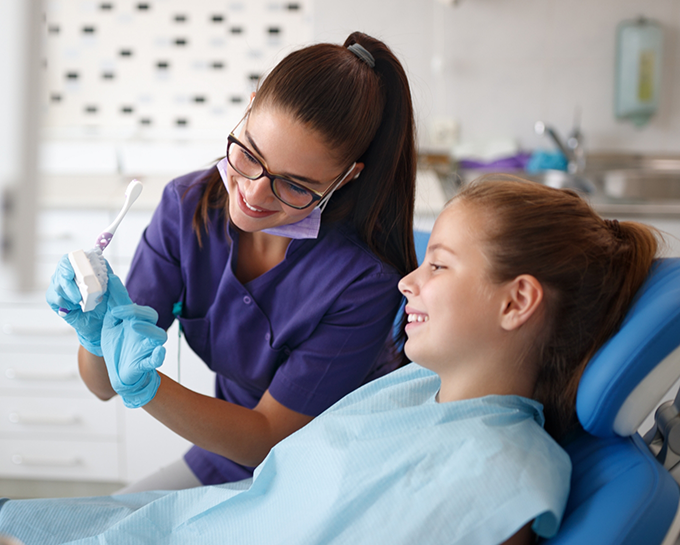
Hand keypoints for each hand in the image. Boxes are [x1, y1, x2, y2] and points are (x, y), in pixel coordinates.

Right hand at [45, 254, 110, 355]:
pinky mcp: (54, 298)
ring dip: (69, 294)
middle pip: (61, 271)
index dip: (69, 263)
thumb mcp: (111, 288)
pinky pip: (54, 297)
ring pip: (57, 284)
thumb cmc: (106, 304)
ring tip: (80, 302)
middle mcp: (69, 275)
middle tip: (78, 296)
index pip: (70, 259)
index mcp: (82, 269)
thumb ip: (108, 273)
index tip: (72, 273)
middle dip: (68, 283)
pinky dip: (65, 302)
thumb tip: (103, 260)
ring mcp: (60, 286)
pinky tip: (73, 307)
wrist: (100, 323)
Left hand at [101, 274, 166, 407]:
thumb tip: (106, 289)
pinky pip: (156, 359)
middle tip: (117, 311)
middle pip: (150, 315)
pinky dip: (158, 356)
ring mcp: (147, 346)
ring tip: (134, 326)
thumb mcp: (109, 327)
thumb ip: (111, 311)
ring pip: (158, 335)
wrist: (119, 373)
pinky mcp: (146, 362)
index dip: (121, 293)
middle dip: (137, 311)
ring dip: (148, 329)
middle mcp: (144, 331)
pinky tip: (158, 352)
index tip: (110, 281)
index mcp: (134, 321)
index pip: (132, 304)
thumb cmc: (118, 347)